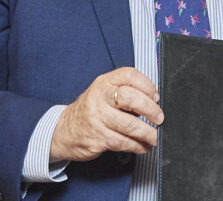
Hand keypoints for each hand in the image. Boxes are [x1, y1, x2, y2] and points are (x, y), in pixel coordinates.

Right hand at [49, 67, 163, 161]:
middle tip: (159, 118)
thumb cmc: (91, 111)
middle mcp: (100, 97)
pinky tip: (143, 146)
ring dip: (147, 133)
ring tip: (154, 137)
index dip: (148, 86)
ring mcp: (97, 118)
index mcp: (104, 82)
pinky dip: (138, 146)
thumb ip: (125, 92)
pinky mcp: (98, 137)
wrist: (63, 131)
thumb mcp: (103, 93)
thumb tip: (155, 103)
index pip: (130, 75)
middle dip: (151, 110)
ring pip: (129, 125)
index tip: (156, 97)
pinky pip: (124, 142)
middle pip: (131, 98)